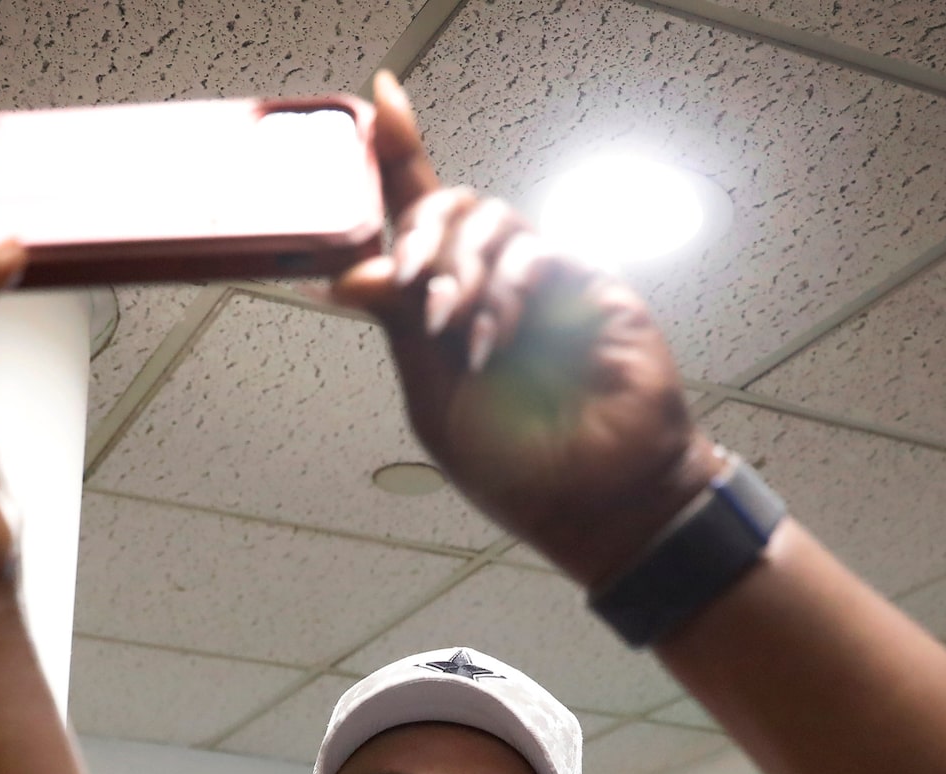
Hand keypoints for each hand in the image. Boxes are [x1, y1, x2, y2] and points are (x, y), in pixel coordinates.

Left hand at [330, 73, 717, 589]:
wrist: (598, 503)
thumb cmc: (521, 467)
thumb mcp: (435, 400)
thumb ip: (398, 328)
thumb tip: (346, 275)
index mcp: (446, 307)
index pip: (416, 216)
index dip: (398, 155)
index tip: (381, 98)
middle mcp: (492, 281)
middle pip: (449, 204)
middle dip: (419, 232)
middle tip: (409, 278)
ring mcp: (543, 280)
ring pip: (489, 220)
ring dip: (459, 272)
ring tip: (456, 332)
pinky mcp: (589, 284)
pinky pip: (535, 253)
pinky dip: (503, 292)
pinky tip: (494, 341)